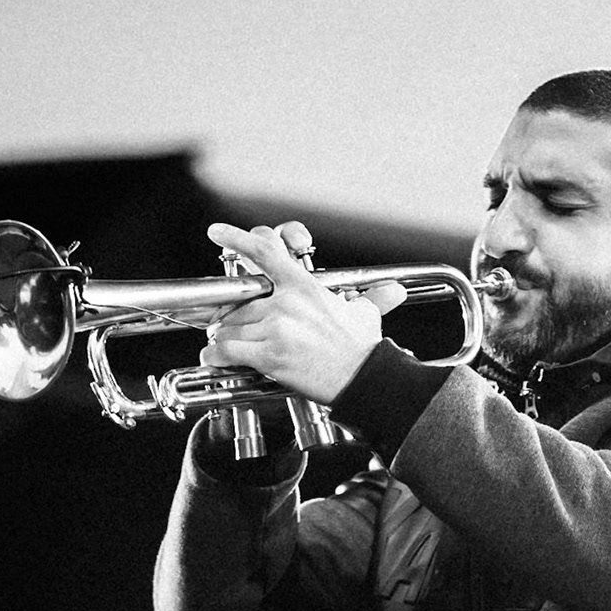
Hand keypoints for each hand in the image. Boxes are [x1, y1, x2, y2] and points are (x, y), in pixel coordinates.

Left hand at [199, 221, 407, 403]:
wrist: (362, 379)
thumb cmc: (362, 348)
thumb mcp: (366, 314)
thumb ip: (372, 297)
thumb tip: (395, 291)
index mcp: (304, 287)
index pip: (264, 252)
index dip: (237, 238)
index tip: (217, 232)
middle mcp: (286, 304)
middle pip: (240, 301)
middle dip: (232, 315)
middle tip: (231, 324)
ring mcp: (276, 329)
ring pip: (230, 327)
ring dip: (225, 336)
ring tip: (230, 344)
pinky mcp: (269, 355)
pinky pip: (228, 351)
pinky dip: (216, 355)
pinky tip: (215, 358)